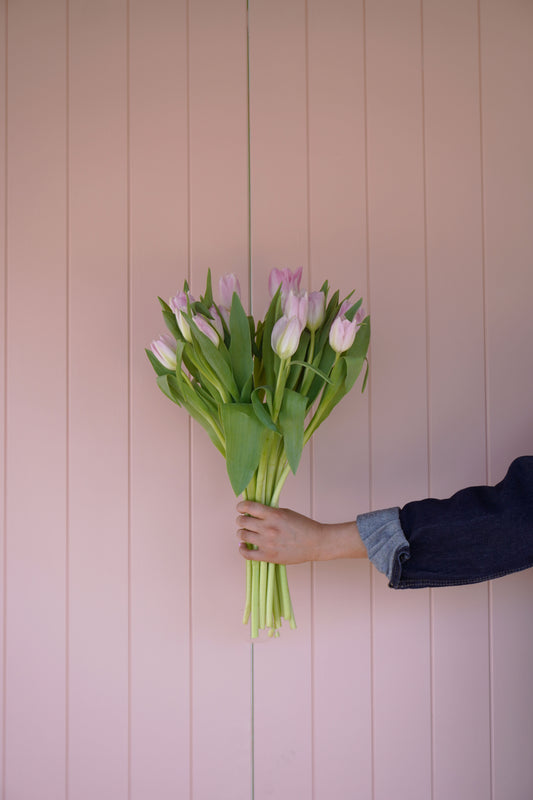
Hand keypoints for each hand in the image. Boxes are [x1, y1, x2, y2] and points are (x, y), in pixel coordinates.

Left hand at [235, 501, 366, 564]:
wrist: (316, 543)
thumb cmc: (303, 526)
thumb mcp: (286, 512)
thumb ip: (269, 512)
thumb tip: (252, 512)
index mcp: (274, 515)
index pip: (248, 507)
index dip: (241, 506)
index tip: (240, 507)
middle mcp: (268, 528)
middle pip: (242, 521)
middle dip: (241, 519)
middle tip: (243, 520)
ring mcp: (267, 543)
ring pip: (242, 535)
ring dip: (242, 532)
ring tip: (245, 532)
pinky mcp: (269, 556)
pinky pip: (247, 554)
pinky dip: (242, 549)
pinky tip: (243, 546)